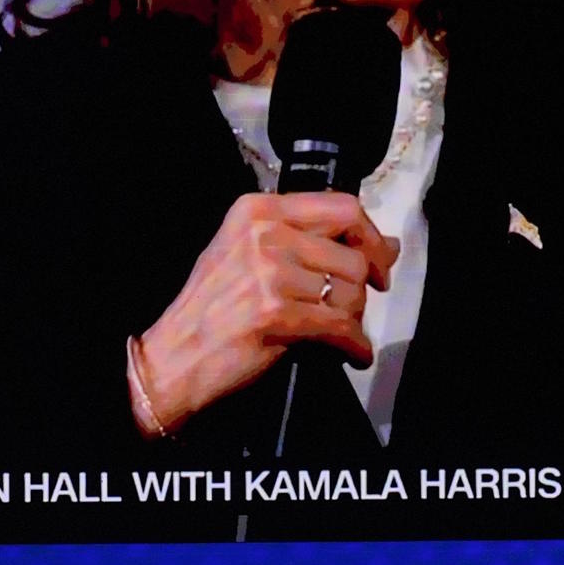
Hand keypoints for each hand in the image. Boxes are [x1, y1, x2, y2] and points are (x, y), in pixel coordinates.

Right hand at [132, 192, 396, 431]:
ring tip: (335, 334)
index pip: (342, 207)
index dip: (371, 237)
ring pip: (350, 292)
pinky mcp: (277, 313)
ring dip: (352, 319)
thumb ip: (313, 242)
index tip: (380, 262)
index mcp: (258, 210)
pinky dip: (354, 346)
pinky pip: (341, 327)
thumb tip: (391, 246)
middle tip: (353, 308)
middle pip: (352, 254)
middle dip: (363, 288)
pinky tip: (352, 355)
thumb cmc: (211, 310)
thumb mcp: (249, 255)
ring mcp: (270, 272)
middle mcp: (265, 233)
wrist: (172, 357)